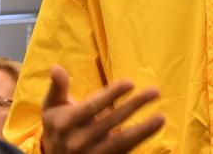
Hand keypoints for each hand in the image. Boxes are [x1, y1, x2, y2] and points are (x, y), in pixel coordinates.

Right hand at [41, 65, 164, 153]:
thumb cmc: (57, 127)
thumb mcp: (51, 108)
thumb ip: (57, 88)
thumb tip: (56, 68)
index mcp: (66, 123)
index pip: (92, 107)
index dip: (111, 94)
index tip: (131, 82)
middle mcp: (78, 141)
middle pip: (111, 122)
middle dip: (134, 106)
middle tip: (155, 91)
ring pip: (121, 143)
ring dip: (143, 130)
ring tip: (161, 117)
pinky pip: (124, 152)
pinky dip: (139, 141)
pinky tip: (154, 129)